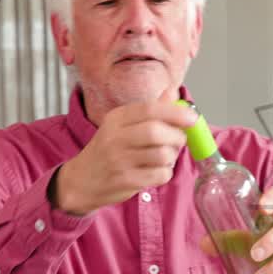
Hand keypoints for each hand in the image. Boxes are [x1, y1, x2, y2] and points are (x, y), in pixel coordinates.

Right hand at [53, 98, 196, 214]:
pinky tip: (156, 171)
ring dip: (172, 156)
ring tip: (165, 157)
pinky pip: (160, 174)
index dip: (175, 112)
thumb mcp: (122, 125)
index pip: (149, 109)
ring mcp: (119, 160)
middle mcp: (115, 137)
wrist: (81, 181)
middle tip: (179, 141)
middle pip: (156, 132)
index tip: (192, 117)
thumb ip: (148, 111)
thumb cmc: (108, 150)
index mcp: (116, 118)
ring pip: (162, 155)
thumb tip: (173, 93)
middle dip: (177, 137)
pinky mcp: (125, 180)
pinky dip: (165, 173)